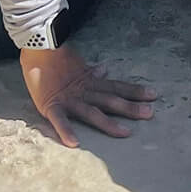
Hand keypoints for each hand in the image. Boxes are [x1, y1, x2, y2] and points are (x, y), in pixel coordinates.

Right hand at [19, 44, 156, 147]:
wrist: (36, 49)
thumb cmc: (56, 59)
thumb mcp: (77, 66)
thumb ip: (91, 72)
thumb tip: (104, 70)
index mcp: (90, 82)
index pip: (116, 87)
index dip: (134, 92)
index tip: (153, 96)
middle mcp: (84, 92)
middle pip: (110, 100)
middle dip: (130, 108)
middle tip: (150, 113)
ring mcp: (69, 100)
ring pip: (92, 113)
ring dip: (108, 123)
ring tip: (124, 133)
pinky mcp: (52, 106)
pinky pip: (60, 120)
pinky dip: (66, 130)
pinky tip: (74, 142)